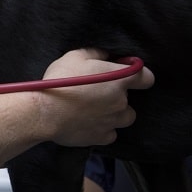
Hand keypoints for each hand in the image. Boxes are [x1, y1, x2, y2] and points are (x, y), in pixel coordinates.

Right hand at [39, 48, 154, 146]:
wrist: (44, 112)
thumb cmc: (60, 81)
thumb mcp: (75, 56)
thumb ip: (96, 54)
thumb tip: (107, 56)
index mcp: (120, 78)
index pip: (147, 77)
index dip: (139, 76)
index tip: (127, 75)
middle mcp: (121, 101)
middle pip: (130, 99)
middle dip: (117, 96)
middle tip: (97, 92)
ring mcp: (113, 121)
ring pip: (124, 118)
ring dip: (114, 113)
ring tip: (94, 109)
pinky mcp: (102, 137)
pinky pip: (110, 133)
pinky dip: (103, 129)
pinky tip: (88, 122)